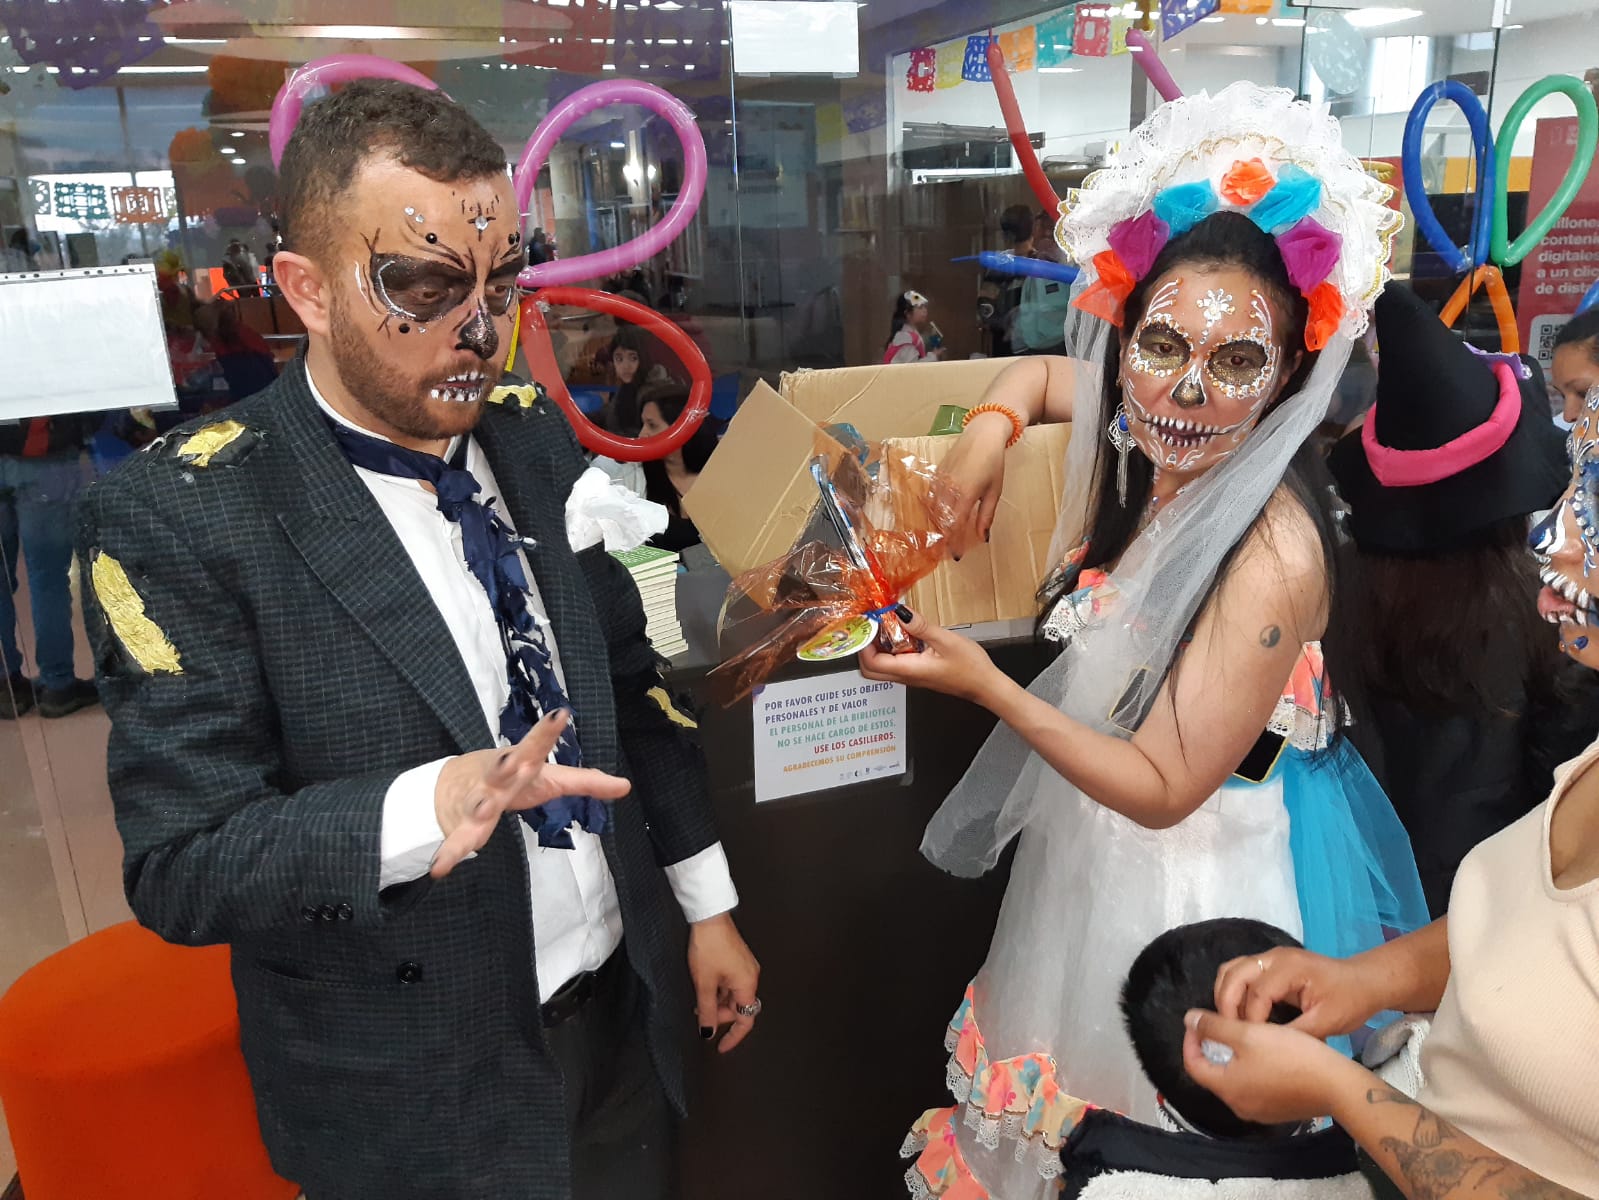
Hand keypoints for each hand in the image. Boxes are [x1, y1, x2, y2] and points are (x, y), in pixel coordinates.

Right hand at [430, 711, 630, 877]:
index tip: (561, 714)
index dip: (548, 732)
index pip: (537, 746)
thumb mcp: (549, 778)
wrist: (452, 786)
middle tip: (514, 759)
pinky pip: (458, 841)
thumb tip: (626, 786)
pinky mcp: (464, 825)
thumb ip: (586, 781)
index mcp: (521, 763)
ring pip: (480, 802)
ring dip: (481, 805)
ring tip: (483, 808)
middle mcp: (498, 776)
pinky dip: (450, 854)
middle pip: (505, 768)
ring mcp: (478, 799)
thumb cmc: (511, 778)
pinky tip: (440, 868)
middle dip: (509, 763)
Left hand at [688, 912, 760, 1053]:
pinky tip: (705, 987)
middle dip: (720, 1016)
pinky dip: (719, 991)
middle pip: (738, 1008)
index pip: (745, 1021)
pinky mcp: (738, 959)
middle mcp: (751, 976)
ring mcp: (745, 967)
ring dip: (718, 1003)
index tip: (721, 1047)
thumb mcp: (704, 984)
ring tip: (699, 1002)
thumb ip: (707, 1011)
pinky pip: (732, 983)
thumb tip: (708, 1031)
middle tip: (701, 1018)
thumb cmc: (709, 945)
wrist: (709, 918)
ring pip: (734, 996)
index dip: (733, 1037)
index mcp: (747, 985)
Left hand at [859, 606, 1003, 705]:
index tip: (869, 624)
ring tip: (888, 626)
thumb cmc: (970, 668)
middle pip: (870, 669)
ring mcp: (911, 676)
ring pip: (882, 666)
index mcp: (909, 670)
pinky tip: (904, 634)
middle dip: (866, 647)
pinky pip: (896, 663)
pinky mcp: (917, 673)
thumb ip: (920, 626)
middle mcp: (906, 676)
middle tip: (873, 625)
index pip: (871, 663)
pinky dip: (892, 649)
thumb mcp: (946, 640)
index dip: (864, 644)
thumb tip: (899, 612)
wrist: (986, 686)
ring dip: (879, 647)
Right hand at [940, 413, 1010, 556]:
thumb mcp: (994, 491)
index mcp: (964, 495)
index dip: (953, 543)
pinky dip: (932, 509)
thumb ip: (986, 515)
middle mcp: (948, 489)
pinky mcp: (935, 474)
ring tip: (941, 535)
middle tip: (946, 549)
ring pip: (932, 510)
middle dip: (943, 537)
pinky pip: (929, 497)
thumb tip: (983, 537)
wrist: (982, 434)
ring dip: (936, 524)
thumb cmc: (993, 462)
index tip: (955, 555)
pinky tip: (936, 516)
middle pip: (940, 520)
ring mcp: (939, 480)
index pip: (954, 526)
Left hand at [1182, 1009, 1369, 1125]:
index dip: (1191, 1040)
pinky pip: (1255, 1089)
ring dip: (1233, 1060)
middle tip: (1222, 1026)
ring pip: (1235, 1082)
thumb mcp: (1248, 1034)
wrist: (1337, 1085)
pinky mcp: (1279, 1113)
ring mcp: (1260, 1113)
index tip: (1199, 1022)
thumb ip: (1214, 1027)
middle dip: (1213, 1049)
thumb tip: (1188, 1019)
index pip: (1193, 1064)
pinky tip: (1266, 1055)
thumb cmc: (1289, 1056)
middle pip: (1214, 1074)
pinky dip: (1251, 1071)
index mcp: (1227, 1089)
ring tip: (1244, 1037)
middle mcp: (1239, 1107)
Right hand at [1214, 946, 1384, 1039]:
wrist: (1365, 981)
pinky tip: (1240, 1013)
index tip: (1253, 1043)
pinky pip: (1239, 972)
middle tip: (1230, 1033)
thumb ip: (1295, 1034)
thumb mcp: (1327, 1022)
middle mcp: (1274, 957)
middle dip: (1227, 1005)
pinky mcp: (1269, 963)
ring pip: (1230, 970)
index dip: (1251, 1020)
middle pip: (1233, 974)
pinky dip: (1232, 991)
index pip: (1257, 993)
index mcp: (1290, 969)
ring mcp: (1270, 957)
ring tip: (1231, 1024)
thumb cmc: (1350, 1001)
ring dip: (1225, 996)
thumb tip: (1266, 1048)